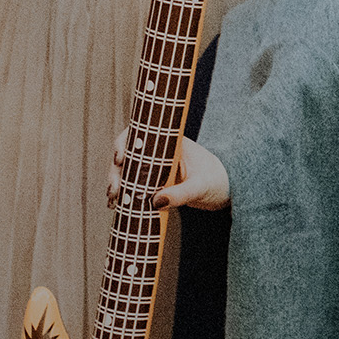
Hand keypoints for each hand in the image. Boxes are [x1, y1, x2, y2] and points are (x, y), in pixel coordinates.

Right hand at [108, 129, 230, 210]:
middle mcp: (161, 152)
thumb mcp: (201, 187)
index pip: (143, 133)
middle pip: (129, 153)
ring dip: (116, 182)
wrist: (225, 190)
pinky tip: (115, 205)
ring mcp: (156, 167)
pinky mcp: (154, 182)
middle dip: (116, 169)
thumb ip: (182, 194)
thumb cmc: (217, 181)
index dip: (126, 142)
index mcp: (172, 142)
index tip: (120, 158)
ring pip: (127, 170)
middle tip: (115, 188)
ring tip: (113, 200)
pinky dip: (123, 193)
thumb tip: (156, 202)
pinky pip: (133, 184)